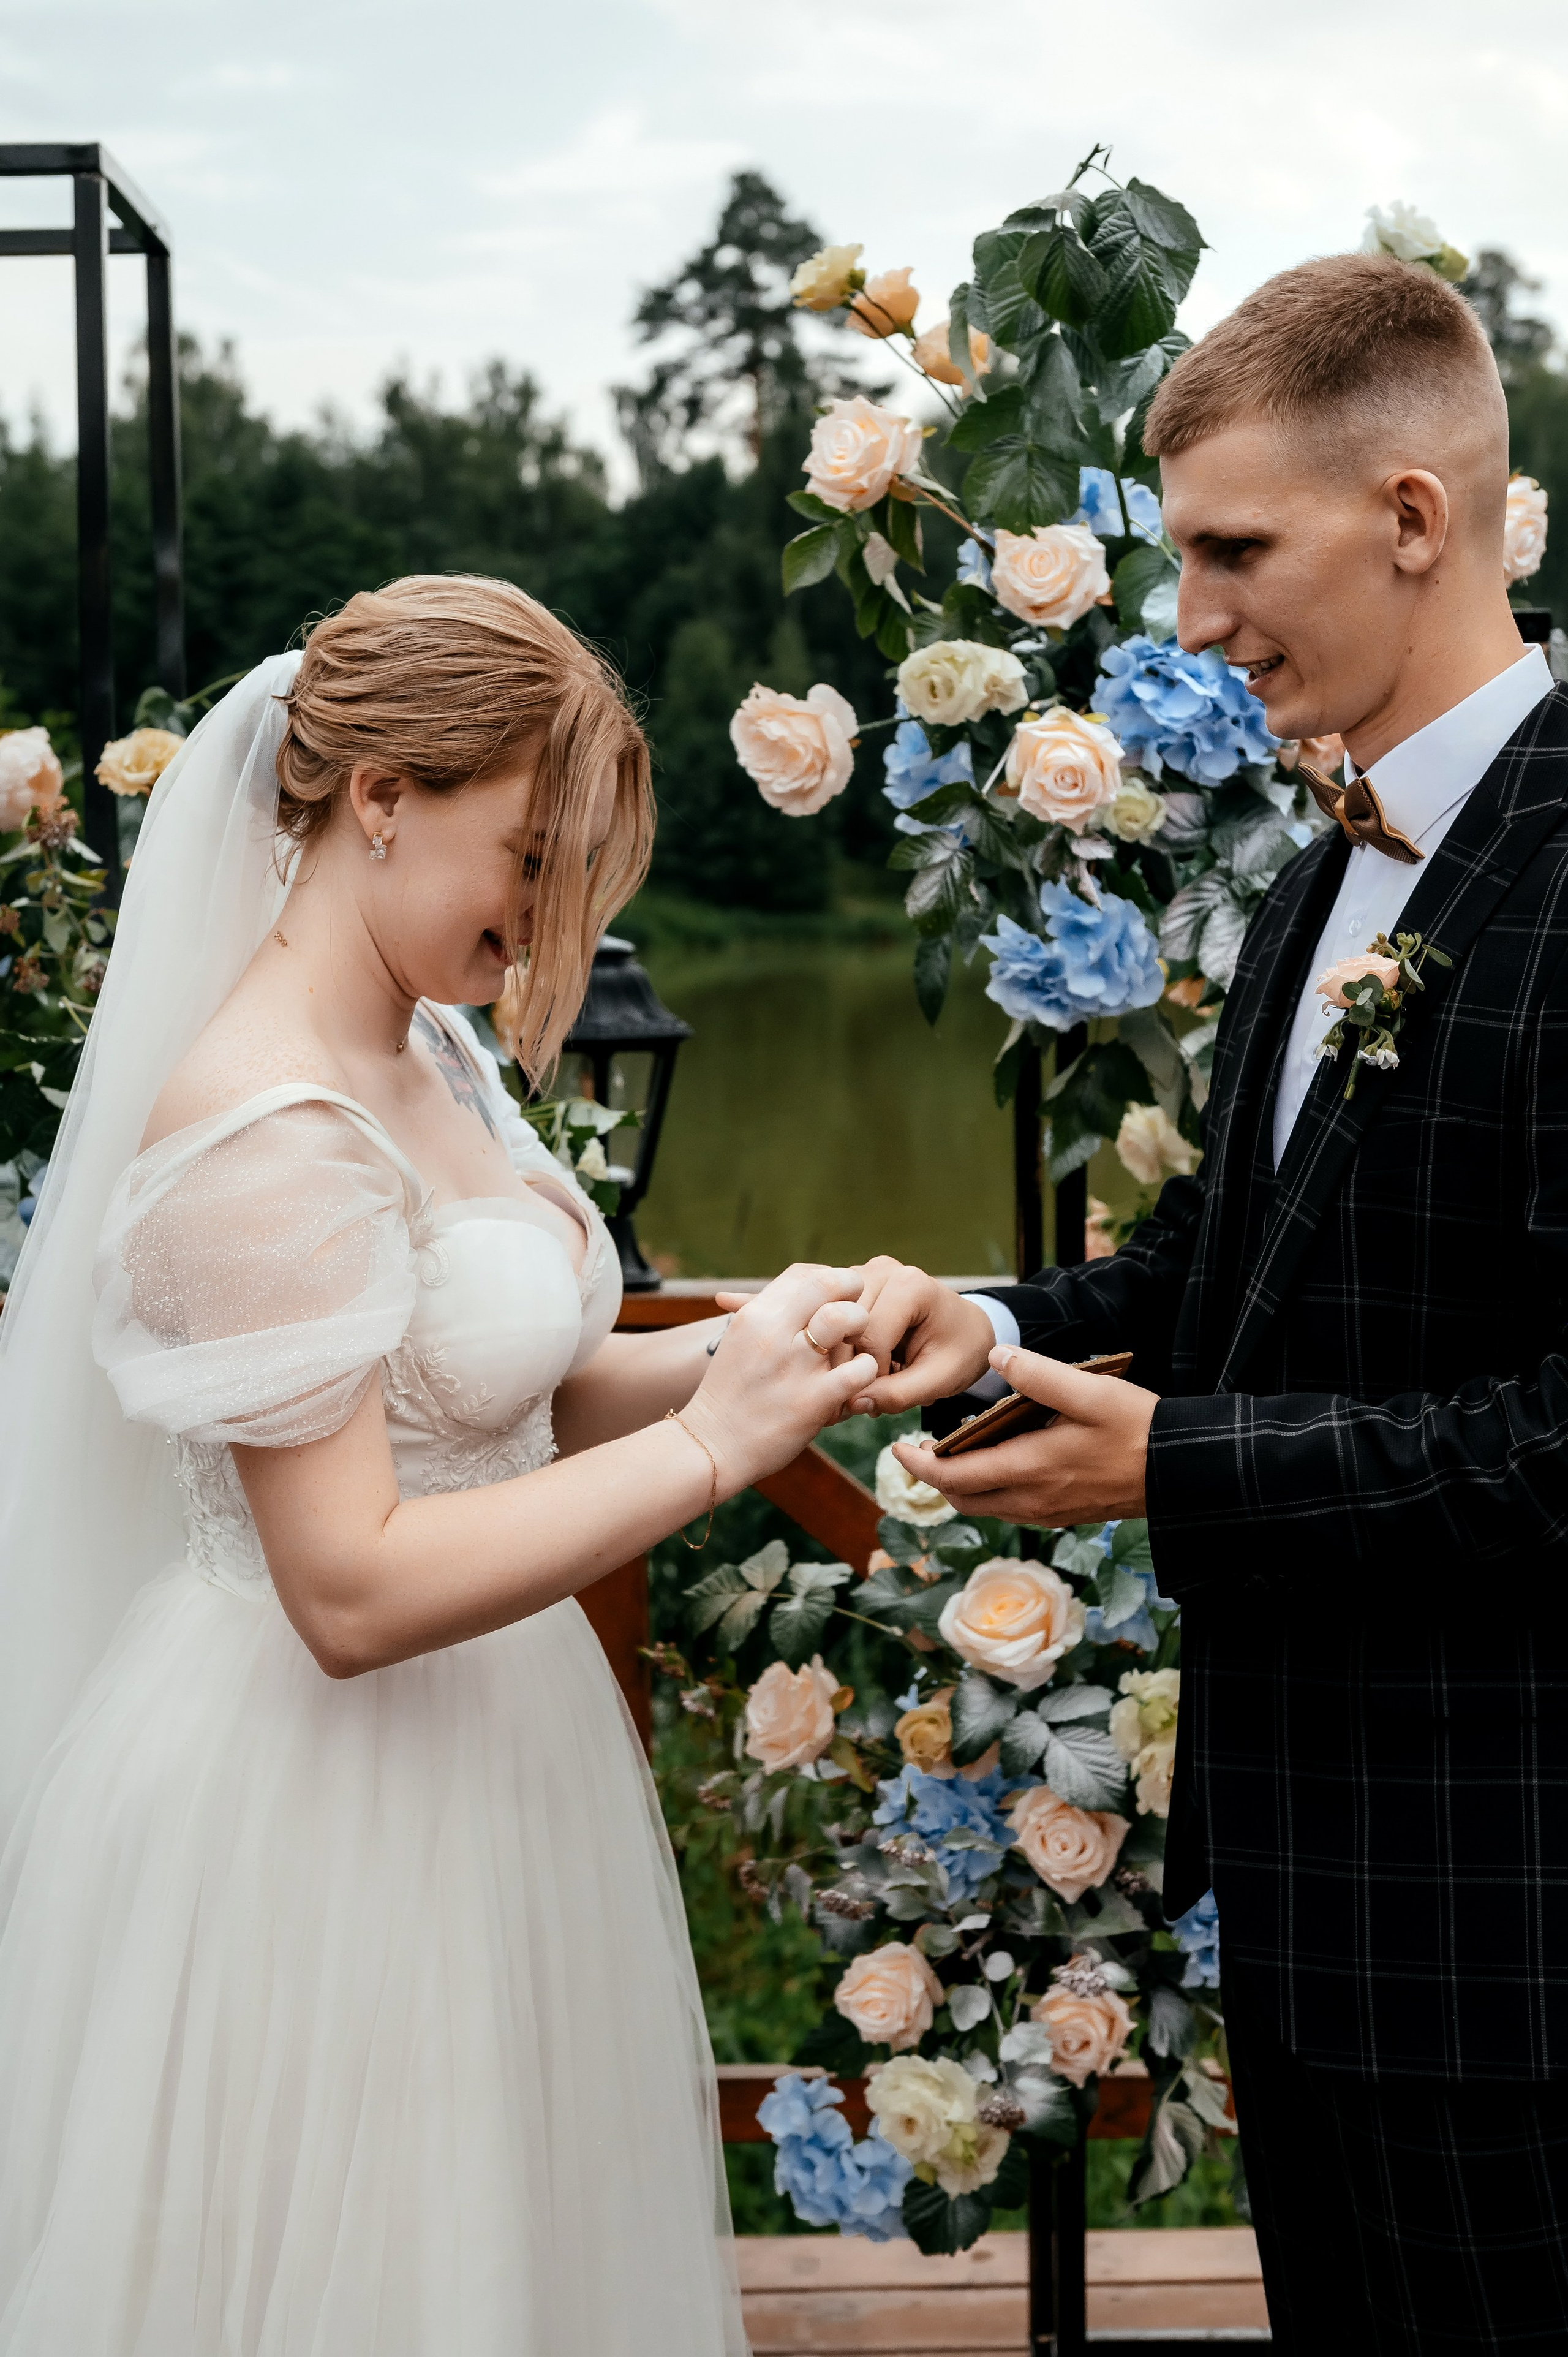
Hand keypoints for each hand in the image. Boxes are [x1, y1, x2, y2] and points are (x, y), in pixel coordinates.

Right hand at [691, 1264, 875, 1490]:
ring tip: (856, 1347)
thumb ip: (768, 1317)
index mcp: (755, 1315)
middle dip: (852, 1293)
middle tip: (854, 1317)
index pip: (803, 1273)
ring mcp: (795, 1365)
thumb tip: (796, 1292)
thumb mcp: (739, 1342)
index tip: (835, 1299)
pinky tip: (859, 1379)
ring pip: (848, 1318)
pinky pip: (860, 1370)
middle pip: (829, 1283)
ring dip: (860, 1328)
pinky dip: (867, 1371)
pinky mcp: (813, 1400)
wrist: (710, 1445)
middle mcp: (774, 1332)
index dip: (828, 1279)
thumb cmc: (729, 1394)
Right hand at [810, 1255, 996, 1416]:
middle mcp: (881, 1269)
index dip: (872, 1374)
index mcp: (910, 1285)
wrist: (966, 1329)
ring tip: (863, 1381)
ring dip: (841, 1359)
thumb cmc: (959, 1352)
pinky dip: (838, 1348)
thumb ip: (899, 1394)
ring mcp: (862, 1274)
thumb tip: (854, 1403)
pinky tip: (856, 1366)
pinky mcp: (849, 1286)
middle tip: (865, 1396)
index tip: (887, 1393)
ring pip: (829, 1324)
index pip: (869, 1337)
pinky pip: (827, 1320)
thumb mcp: (939, 1380)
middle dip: (850, 1368)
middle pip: (843, 1328)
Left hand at [891, 1346, 1155, 1524]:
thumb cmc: (1137, 1427)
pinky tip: (997, 1465)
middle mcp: (1032, 1500)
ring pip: (986, 1508)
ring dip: (962, 1486)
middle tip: (918, 1451)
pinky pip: (1010, 1510)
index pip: (955, 1478)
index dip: (919, 1467)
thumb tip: (995, 1357)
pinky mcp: (1063, 1515)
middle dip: (934, 1479)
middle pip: (963, 1499)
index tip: (897, 1449)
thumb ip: (1039, 1375)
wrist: (1180, 1472)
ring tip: (951, 1454)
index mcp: (1030, 1469)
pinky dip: (989, 1491)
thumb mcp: (1091, 1392)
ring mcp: (1048, 1513)